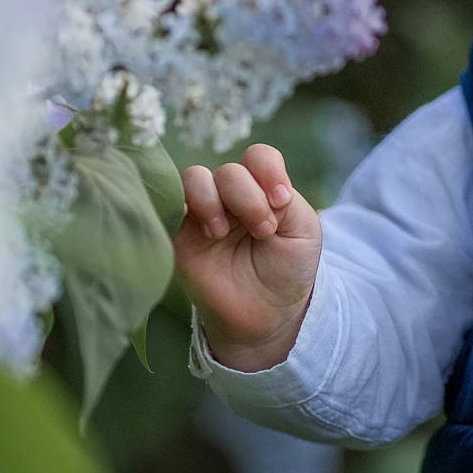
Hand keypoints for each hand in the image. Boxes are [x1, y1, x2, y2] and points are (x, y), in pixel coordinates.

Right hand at [174, 143, 321, 372]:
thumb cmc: (287, 269)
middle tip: (263, 231)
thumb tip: (261, 188)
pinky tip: (210, 232)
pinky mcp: (178, 236)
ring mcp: (202, 214)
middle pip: (230, 171)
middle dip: (249, 197)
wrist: (266, 315)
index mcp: (262, 188)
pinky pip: (169, 204)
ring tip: (225, 233)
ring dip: (214, 199)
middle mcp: (230, 196)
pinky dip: (186, 207)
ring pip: (194, 178)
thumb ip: (286, 202)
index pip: (258, 157)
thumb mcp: (303, 231)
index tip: (282, 201)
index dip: (269, 171)